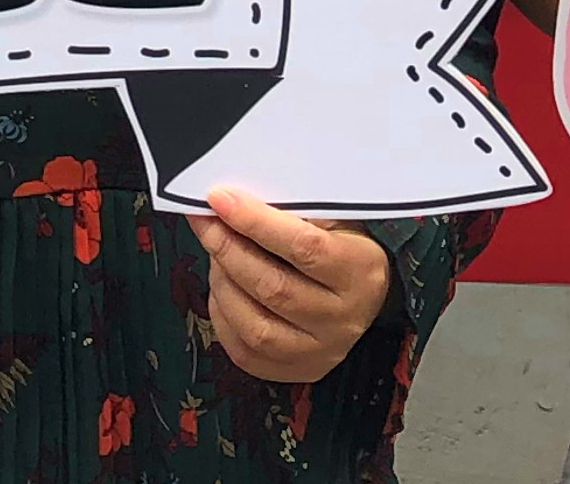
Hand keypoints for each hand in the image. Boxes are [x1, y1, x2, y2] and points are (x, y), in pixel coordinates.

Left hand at [184, 186, 391, 382]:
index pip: (303, 246)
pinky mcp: (298, 371)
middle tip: (206, 222)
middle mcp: (343, 318)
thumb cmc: (341, 247)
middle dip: (228, 249)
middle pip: (274, 288)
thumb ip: (292, 211)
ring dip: (222, 284)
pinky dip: (223, 316)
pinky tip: (222, 287)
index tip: (221, 199)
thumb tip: (235, 199)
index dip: (255, 222)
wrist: (363, 298)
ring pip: (256, 326)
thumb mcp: (333, 220)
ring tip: (215, 255)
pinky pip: (246, 353)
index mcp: (359, 271)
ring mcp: (321, 351)